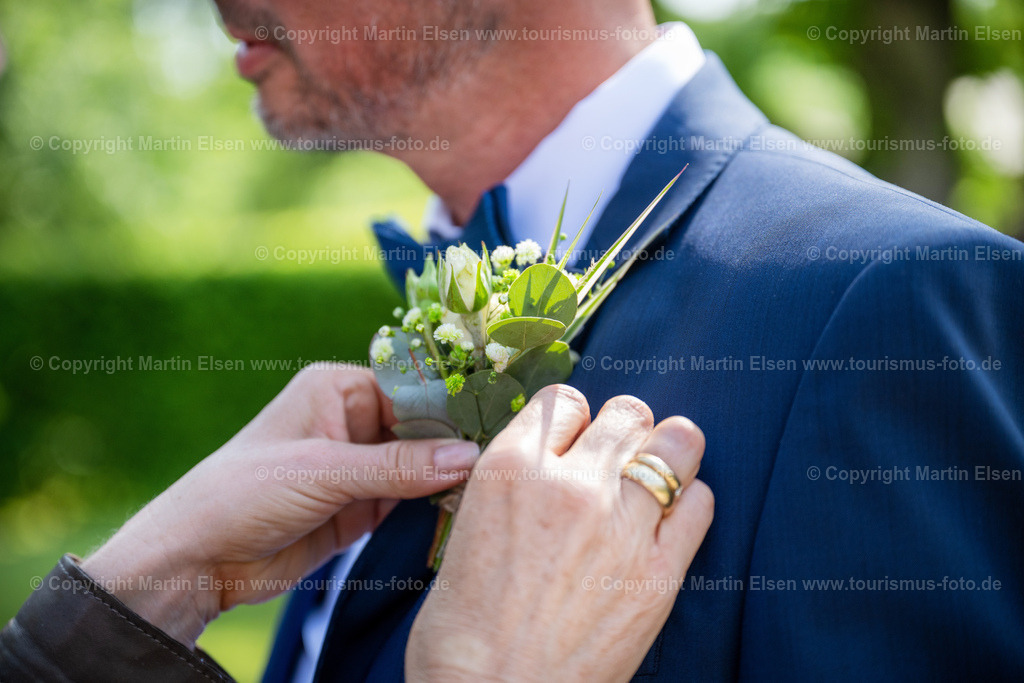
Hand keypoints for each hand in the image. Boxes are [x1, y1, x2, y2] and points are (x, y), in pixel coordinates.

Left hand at [82, 365, 479, 646]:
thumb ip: (397, 466)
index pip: (411, 387)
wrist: (196, 561)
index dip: (452, 403)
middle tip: (506, 456)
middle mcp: (352, 423)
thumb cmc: (242, 493)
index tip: (498, 417)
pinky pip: (410, 501)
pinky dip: (434, 507)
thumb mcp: (323, 471)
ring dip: (449, 477)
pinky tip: (466, 510)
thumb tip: (468, 457)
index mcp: (336, 390)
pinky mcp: (360, 508)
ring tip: (496, 484)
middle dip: (457, 443)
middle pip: (423, 426)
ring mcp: (359, 468)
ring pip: (421, 465)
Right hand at [407, 386, 713, 681]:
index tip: (571, 446)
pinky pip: (700, 503)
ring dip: (666, 453)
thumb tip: (554, 464)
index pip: (565, 401)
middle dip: (622, 432)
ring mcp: (621, 526)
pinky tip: (666, 522)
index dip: (571, 424)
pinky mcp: (659, 574)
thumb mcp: (467, 529)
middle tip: (613, 465)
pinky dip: (688, 503)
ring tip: (653, 479)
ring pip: (676, 441)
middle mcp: (571, 484)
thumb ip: (515, 485)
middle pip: (627, 412)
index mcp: (510, 468)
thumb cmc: (462, 631)